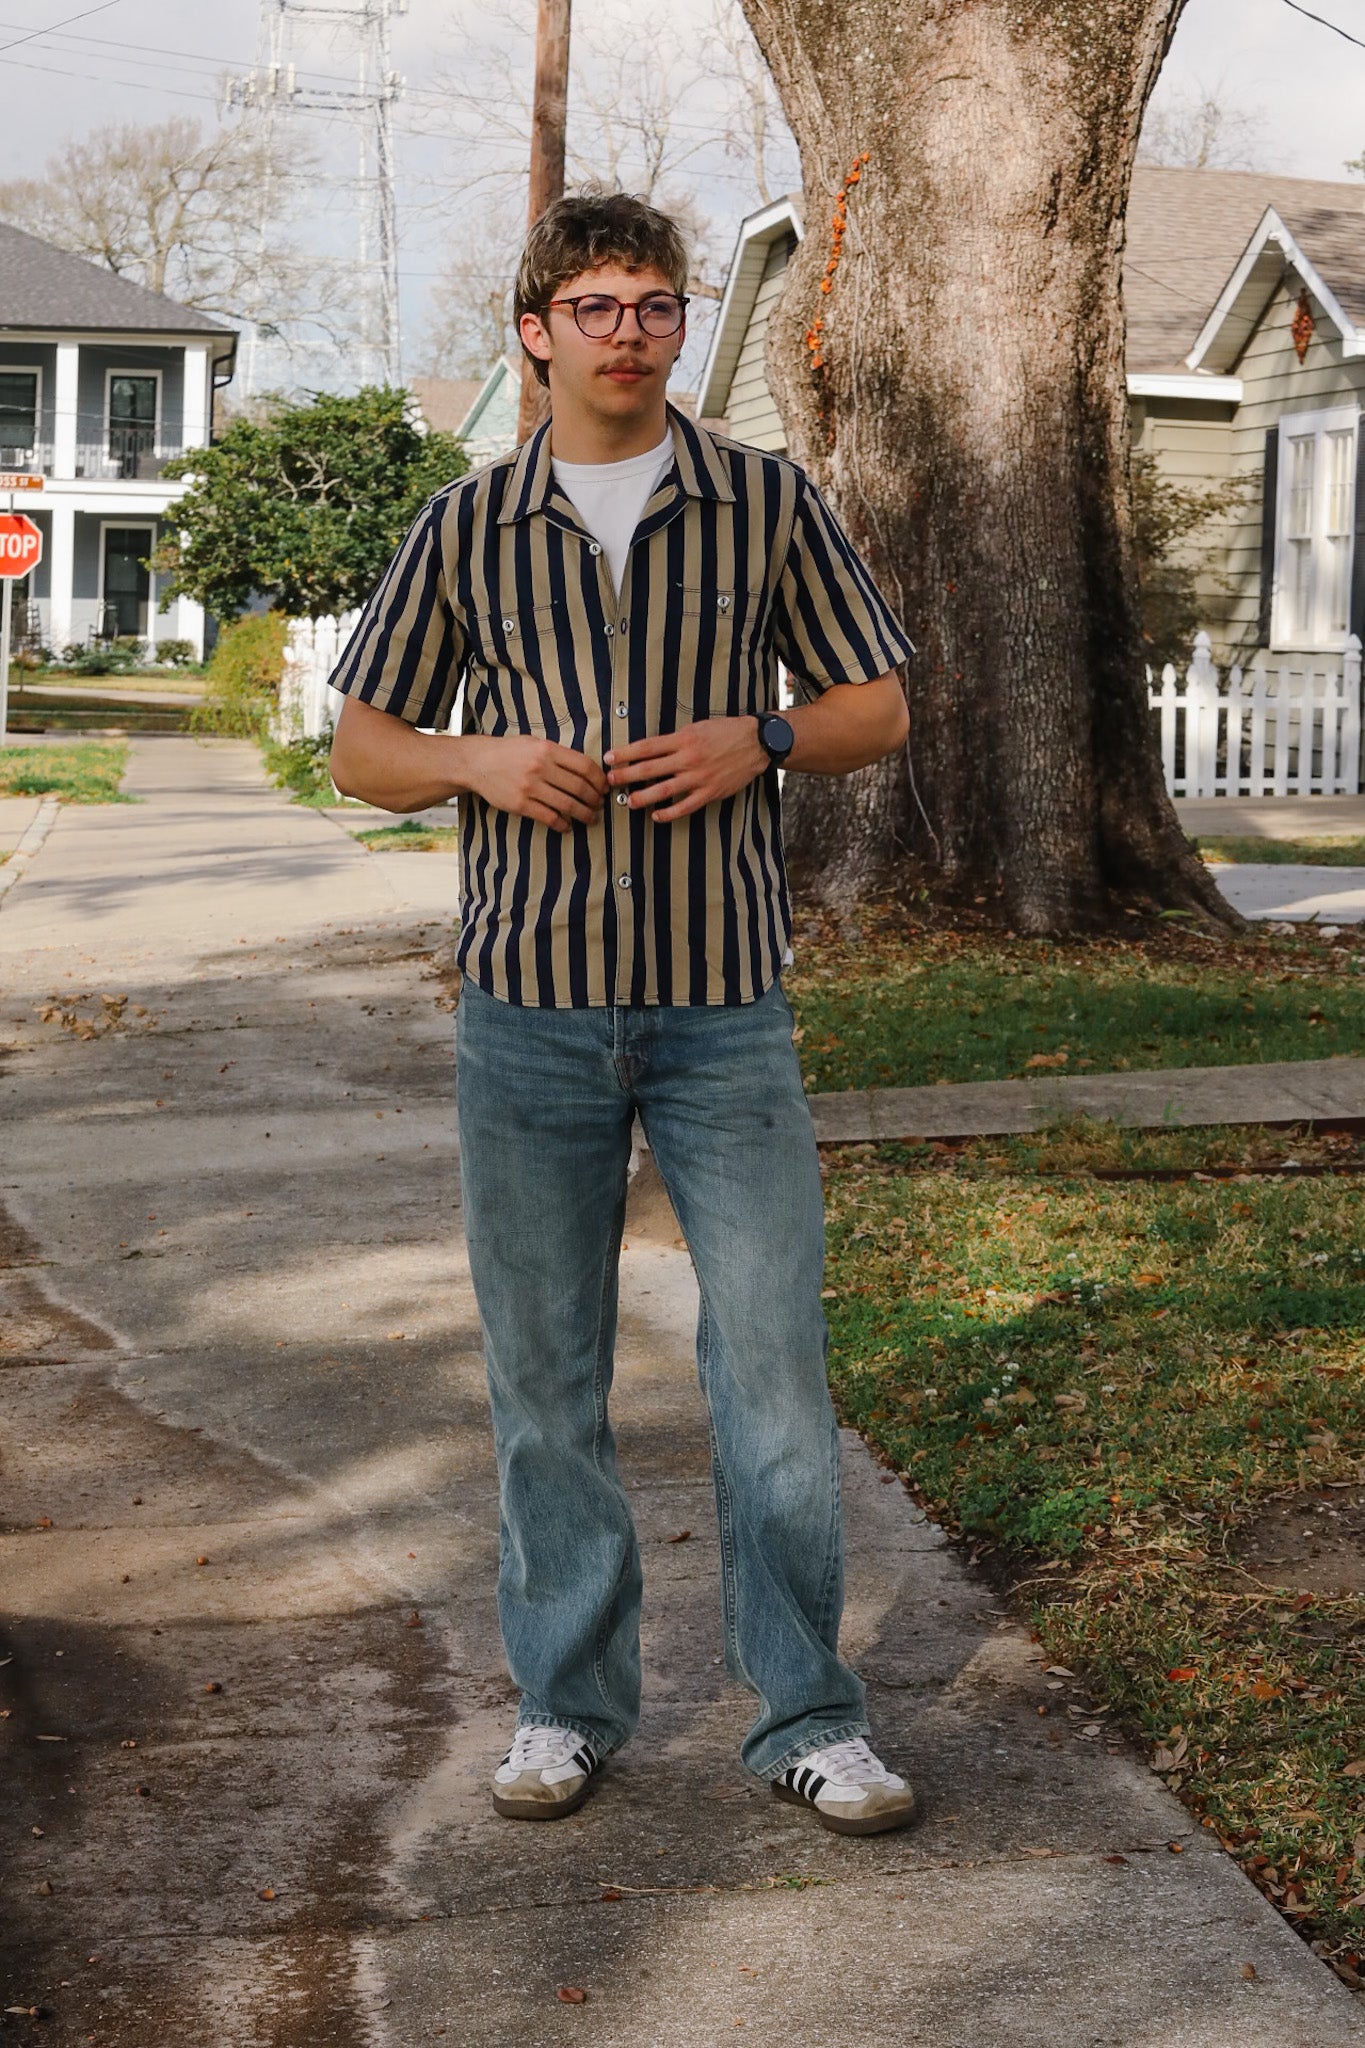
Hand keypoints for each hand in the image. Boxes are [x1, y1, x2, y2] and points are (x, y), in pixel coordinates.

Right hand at [463, 734, 607, 831]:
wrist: (477, 762)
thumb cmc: (508, 752)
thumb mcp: (534, 743)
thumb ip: (557, 754)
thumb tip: (585, 769)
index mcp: (547, 750)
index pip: (584, 766)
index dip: (599, 779)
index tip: (604, 787)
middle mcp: (540, 767)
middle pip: (579, 788)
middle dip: (594, 799)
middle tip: (599, 805)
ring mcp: (530, 787)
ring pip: (568, 805)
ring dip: (584, 814)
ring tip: (590, 818)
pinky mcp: (520, 804)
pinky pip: (549, 818)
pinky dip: (563, 825)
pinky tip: (567, 826)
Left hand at [604, 717, 766, 822]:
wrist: (756, 743)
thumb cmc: (725, 732)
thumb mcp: (697, 728)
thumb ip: (675, 740)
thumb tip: (651, 750)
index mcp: (683, 739)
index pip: (647, 747)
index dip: (625, 753)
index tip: (609, 758)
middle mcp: (688, 758)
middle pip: (649, 769)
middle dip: (626, 775)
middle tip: (610, 781)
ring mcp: (699, 778)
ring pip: (664, 791)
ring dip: (642, 797)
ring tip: (628, 802)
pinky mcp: (710, 793)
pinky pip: (685, 807)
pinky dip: (669, 813)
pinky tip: (656, 816)